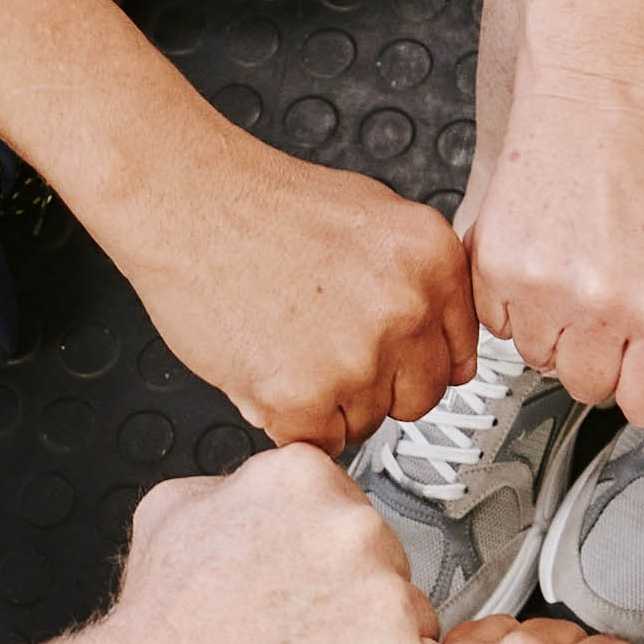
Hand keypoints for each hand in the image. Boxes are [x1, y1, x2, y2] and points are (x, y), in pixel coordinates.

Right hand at [87, 443, 439, 643]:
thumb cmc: (155, 631)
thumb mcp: (172, 510)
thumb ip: (236, 489)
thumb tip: (258, 496)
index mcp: (305, 481)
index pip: (345, 504)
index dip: (317, 550)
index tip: (300, 576)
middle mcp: (355, 532)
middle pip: (385, 558)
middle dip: (349, 595)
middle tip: (295, 630)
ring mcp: (386, 605)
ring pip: (408, 621)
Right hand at [110, 131, 480, 450]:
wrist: (184, 201)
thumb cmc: (258, 202)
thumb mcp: (372, 213)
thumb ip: (417, 277)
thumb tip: (444, 336)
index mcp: (432, 259)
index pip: (458, 353)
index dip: (414, 359)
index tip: (392, 359)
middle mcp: (406, 307)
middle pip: (421, 397)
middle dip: (377, 387)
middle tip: (328, 352)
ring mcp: (358, 357)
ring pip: (367, 423)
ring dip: (329, 404)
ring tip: (288, 348)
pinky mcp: (303, 395)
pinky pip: (317, 442)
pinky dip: (289, 421)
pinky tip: (268, 369)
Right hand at [464, 55, 643, 423]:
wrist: (591, 96)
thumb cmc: (640, 158)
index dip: (642, 387)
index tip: (638, 372)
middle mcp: (602, 304)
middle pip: (588, 389)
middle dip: (593, 357)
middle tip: (598, 311)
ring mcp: (543, 289)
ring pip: (538, 360)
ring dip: (549, 330)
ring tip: (567, 274)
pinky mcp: (494, 266)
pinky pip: (496, 323)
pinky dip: (509, 302)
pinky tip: (536, 259)